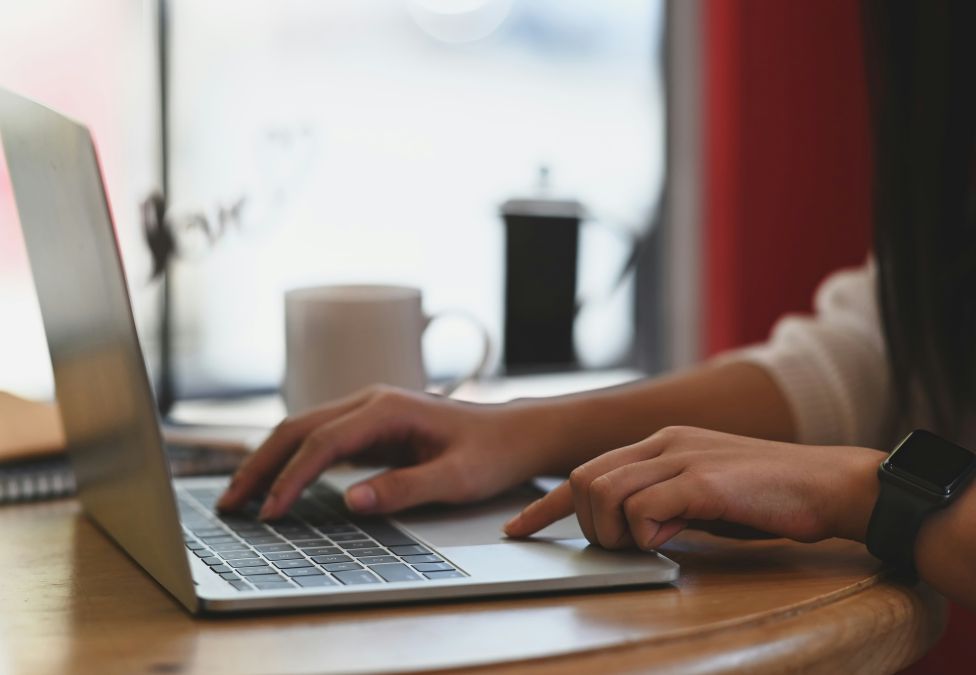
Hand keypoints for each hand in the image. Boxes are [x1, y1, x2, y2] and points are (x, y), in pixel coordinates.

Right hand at [217, 386, 561, 519]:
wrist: (513, 434)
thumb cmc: (491, 453)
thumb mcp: (456, 478)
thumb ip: (405, 488)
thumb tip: (352, 501)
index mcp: (387, 409)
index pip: (322, 443)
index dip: (292, 479)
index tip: (271, 513)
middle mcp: (370, 403)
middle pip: (297, 428)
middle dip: (260, 465)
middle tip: (231, 504)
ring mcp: (367, 413)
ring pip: (302, 431)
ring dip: (269, 461)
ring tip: (240, 497)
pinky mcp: (369, 428)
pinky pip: (319, 441)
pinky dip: (291, 462)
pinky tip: (277, 485)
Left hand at [504, 426, 884, 549]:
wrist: (830, 484)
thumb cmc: (767, 497)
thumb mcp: (701, 497)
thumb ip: (661, 503)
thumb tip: (627, 530)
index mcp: (660, 443)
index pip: (585, 469)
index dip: (545, 504)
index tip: (518, 528)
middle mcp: (664, 443)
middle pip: (585, 480)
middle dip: (587, 524)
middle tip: (622, 547)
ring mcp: (683, 457)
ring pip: (606, 493)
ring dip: (615, 531)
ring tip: (650, 544)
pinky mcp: (704, 479)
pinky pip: (647, 508)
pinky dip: (648, 532)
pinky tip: (672, 538)